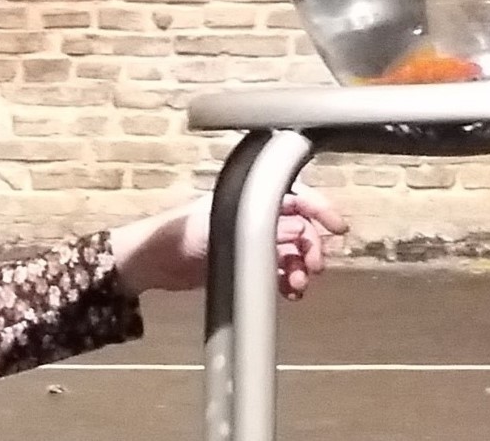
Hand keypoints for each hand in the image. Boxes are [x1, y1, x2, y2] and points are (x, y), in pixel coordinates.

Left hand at [108, 187, 348, 299]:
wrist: (151, 264)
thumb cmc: (174, 235)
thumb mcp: (213, 228)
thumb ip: (252, 227)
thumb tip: (295, 230)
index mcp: (246, 197)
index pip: (292, 195)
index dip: (319, 209)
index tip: (338, 228)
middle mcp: (252, 216)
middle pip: (299, 227)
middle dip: (312, 246)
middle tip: (313, 269)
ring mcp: (250, 241)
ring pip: (292, 251)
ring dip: (302, 268)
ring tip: (298, 287)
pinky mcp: (246, 265)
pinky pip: (278, 272)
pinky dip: (289, 281)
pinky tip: (290, 293)